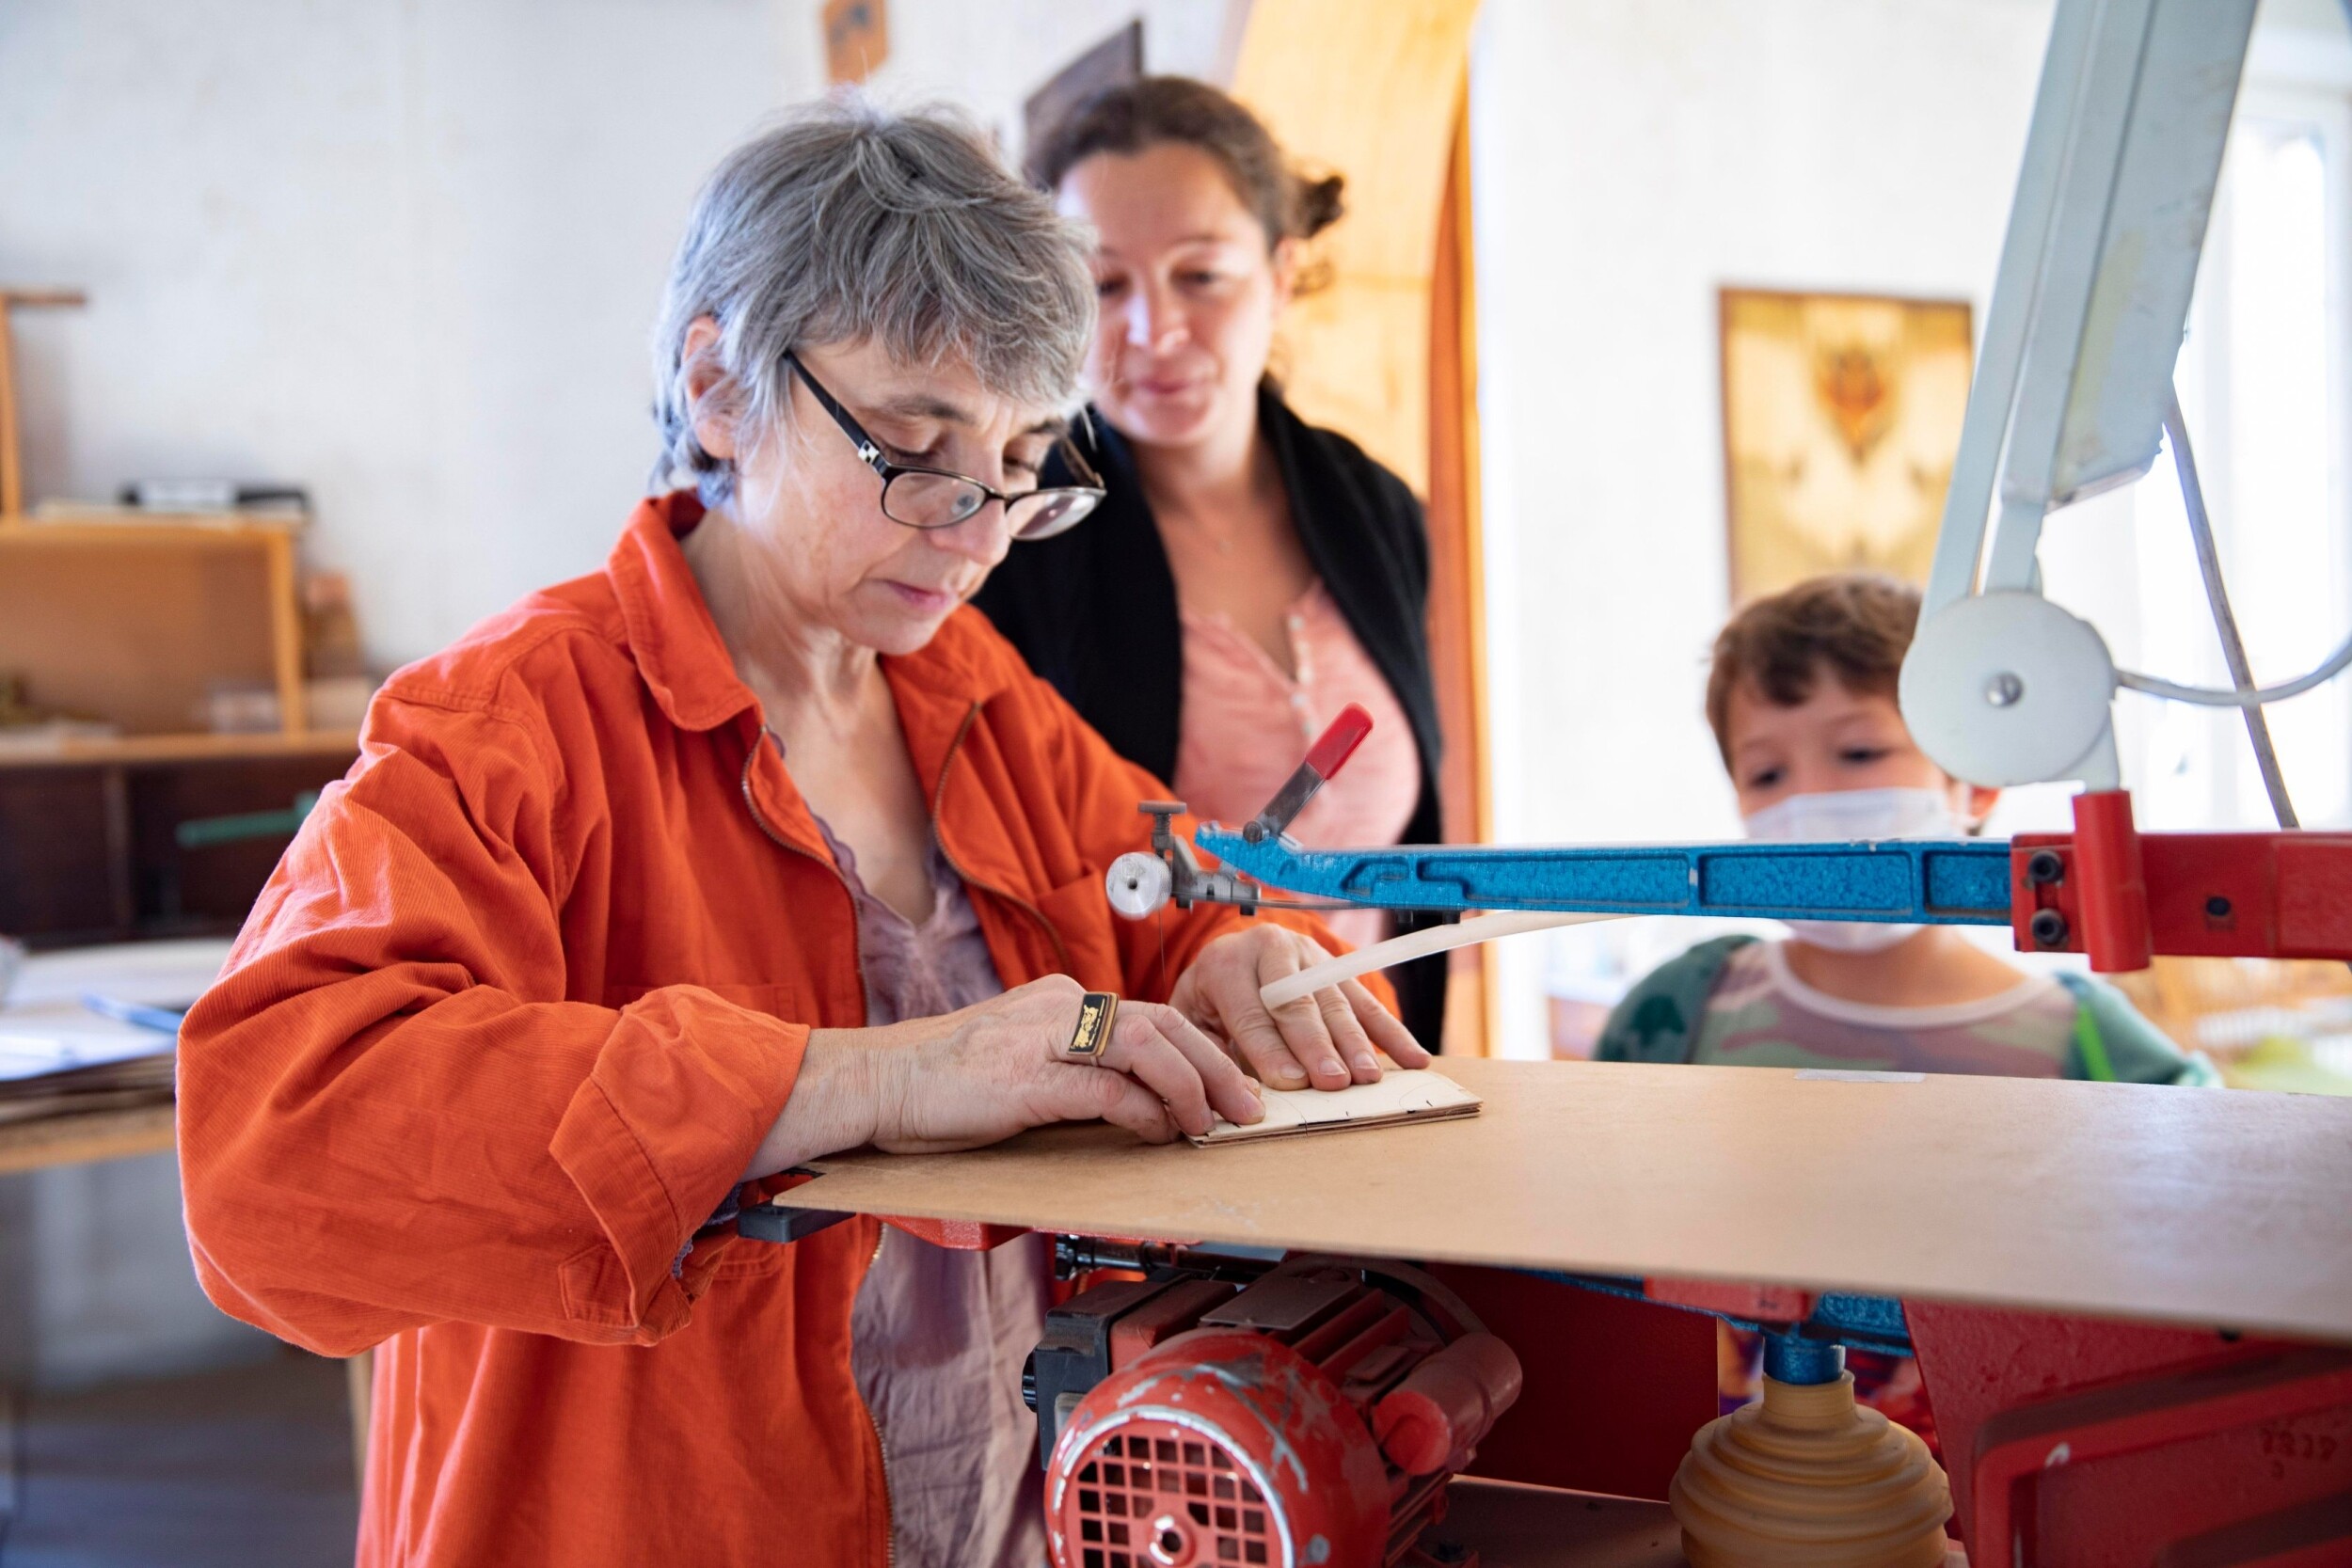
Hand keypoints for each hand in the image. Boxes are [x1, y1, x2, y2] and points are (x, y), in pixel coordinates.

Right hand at [743, 976, 1265, 1174]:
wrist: (872, 1083)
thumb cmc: (938, 1085)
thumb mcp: (1017, 1065)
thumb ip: (1071, 1073)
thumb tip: (1131, 1108)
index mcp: (1059, 1001)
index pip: (1152, 1015)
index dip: (1202, 1051)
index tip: (1230, 1086)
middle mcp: (1059, 1007)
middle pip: (1165, 1023)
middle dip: (1217, 1066)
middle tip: (1248, 1108)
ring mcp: (1042, 1037)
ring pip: (1147, 1046)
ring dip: (1192, 1088)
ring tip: (1213, 1125)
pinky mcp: (1025, 1077)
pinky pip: (1106, 1087)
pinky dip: (1144, 1111)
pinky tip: (1159, 1133)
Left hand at [1168, 925, 1430, 1090]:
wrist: (1227, 959)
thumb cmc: (1208, 1004)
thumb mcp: (1192, 1021)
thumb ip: (1212, 1052)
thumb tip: (1241, 1095)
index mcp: (1225, 964)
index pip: (1250, 1011)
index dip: (1271, 1049)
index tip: (1292, 1082)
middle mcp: (1269, 949)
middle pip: (1297, 1001)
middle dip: (1318, 1045)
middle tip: (1333, 1080)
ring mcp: (1308, 956)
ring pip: (1335, 999)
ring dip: (1356, 1042)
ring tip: (1368, 1077)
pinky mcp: (1337, 967)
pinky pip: (1368, 1001)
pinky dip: (1392, 1033)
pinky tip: (1412, 1058)